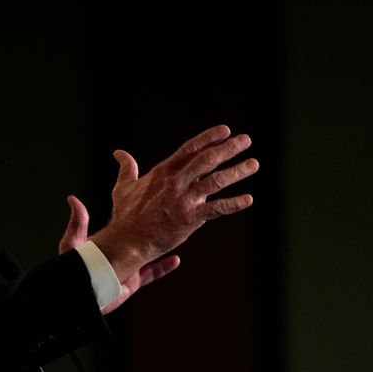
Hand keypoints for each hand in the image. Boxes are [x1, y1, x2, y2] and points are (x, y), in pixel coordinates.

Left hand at [59, 194, 179, 314]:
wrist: (78, 296)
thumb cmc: (72, 269)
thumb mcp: (73, 243)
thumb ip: (77, 223)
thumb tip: (72, 198)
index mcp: (108, 240)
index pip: (126, 224)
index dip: (137, 213)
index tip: (150, 201)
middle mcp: (121, 252)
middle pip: (141, 237)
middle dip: (155, 227)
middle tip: (170, 214)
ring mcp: (128, 266)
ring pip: (151, 253)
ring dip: (163, 244)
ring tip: (178, 232)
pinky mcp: (133, 282)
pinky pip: (152, 273)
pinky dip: (164, 267)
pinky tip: (176, 259)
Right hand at [90, 125, 258, 283]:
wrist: (128, 240)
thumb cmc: (126, 215)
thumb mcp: (123, 187)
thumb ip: (126, 168)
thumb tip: (119, 153)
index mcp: (162, 172)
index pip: (190, 149)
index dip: (209, 138)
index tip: (226, 131)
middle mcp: (175, 182)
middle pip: (207, 159)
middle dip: (229, 148)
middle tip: (246, 140)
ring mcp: (183, 200)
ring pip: (216, 180)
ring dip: (237, 171)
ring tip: (253, 164)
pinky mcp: (190, 218)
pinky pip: (217, 208)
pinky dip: (234, 204)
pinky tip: (248, 199)